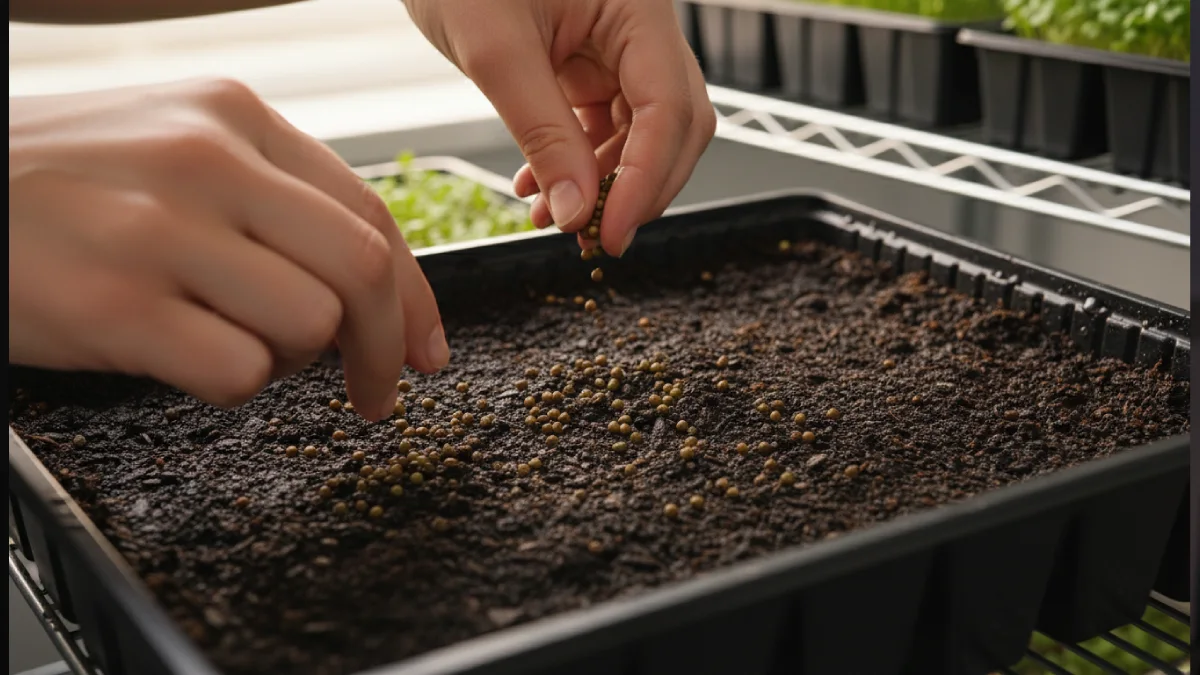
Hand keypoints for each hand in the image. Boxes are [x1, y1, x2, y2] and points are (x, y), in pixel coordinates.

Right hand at [9, 79, 447, 420]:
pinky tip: (182, 359)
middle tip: (377, 391)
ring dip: (290, 361)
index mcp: (233, 116)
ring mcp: (158, 230)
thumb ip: (273, 201)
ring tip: (232, 345)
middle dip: (388, 348)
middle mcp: (205, 161)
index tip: (426, 349)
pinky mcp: (114, 304)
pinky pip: (238, 374)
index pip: (371, 213)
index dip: (417, 296)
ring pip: (309, 324)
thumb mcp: (174, 150)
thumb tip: (377, 290)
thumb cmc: (62, 185)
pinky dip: (228, 386)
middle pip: (362, 271)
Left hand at [404, 0, 715, 256]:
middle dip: (641, 188)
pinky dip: (581, 165)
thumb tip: (578, 211)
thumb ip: (542, 133)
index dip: (648, 179)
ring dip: (606, 185)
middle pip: (676, 125)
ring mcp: (618, 48)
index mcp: (637, 6)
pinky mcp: (590, 65)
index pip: (670, 107)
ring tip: (555, 219)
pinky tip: (543, 190)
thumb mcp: (495, 50)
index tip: (612, 233)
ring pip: (643, 133)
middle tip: (598, 239)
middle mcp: (640, 28)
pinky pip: (605, 126)